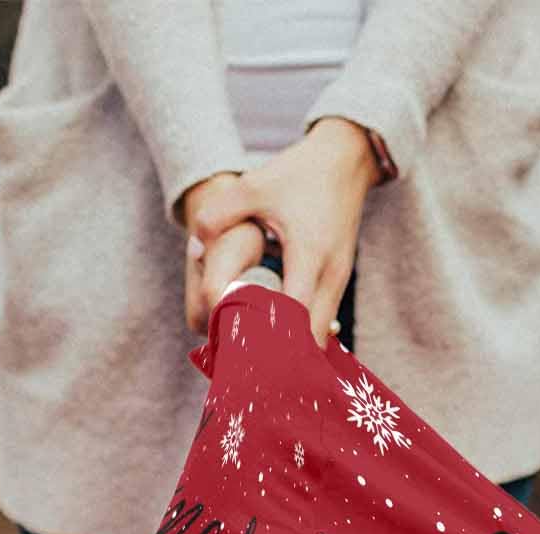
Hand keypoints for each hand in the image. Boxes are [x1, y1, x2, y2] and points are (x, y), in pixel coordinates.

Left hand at [186, 118, 379, 347]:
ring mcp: (339, 281)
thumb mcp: (254, 186)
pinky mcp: (338, 282)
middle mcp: (330, 275)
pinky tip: (276, 339)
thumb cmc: (299, 173)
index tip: (244, 356)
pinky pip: (322, 322)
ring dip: (293, 349)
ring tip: (259, 360)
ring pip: (320, 336)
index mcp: (309, 255)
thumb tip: (194, 249)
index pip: (294, 317)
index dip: (270, 341)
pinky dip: (302, 335)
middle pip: (312, 340)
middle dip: (282, 358)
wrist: (346, 159)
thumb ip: (218, 214)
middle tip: (248, 368)